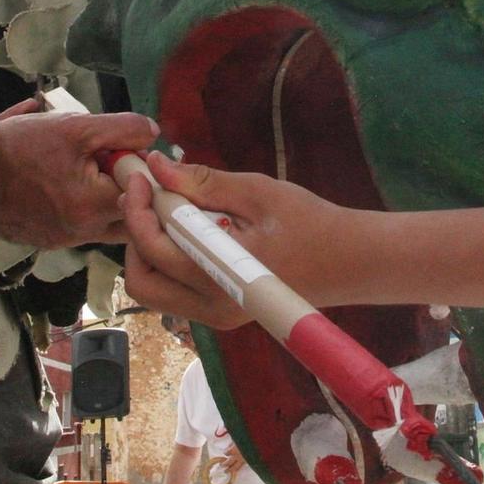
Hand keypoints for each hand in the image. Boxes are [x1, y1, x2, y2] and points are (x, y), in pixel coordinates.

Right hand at [0, 108, 157, 246]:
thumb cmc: (18, 147)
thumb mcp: (75, 127)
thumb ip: (122, 129)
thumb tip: (154, 133)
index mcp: (93, 208)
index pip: (144, 195)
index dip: (143, 168)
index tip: (130, 149)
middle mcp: (82, 233)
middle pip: (129, 215)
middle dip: (128, 186)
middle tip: (112, 158)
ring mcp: (63, 241)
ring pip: (104, 222)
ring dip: (104, 194)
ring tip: (86, 166)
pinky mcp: (46, 240)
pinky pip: (79, 224)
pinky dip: (81, 203)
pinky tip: (63, 178)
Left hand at [120, 151, 358, 327]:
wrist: (349, 261)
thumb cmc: (309, 222)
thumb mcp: (257, 192)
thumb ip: (203, 182)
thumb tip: (157, 167)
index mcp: (220, 275)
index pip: (154, 245)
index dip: (137, 206)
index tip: (140, 174)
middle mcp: (212, 306)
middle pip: (142, 279)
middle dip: (135, 235)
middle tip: (149, 198)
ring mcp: (215, 316)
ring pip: (154, 289)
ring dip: (149, 249)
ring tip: (169, 211)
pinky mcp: (221, 316)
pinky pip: (175, 293)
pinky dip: (168, 262)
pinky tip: (188, 231)